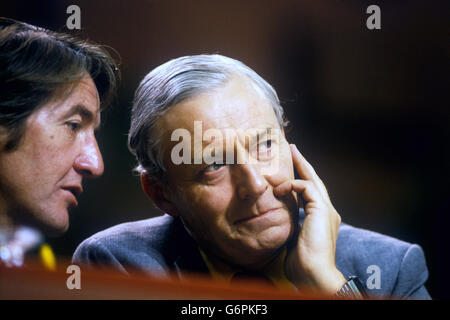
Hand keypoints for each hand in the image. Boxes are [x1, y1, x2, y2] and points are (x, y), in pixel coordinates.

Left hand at [271, 144, 345, 294]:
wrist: (314, 274)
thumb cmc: (302, 263)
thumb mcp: (294, 238)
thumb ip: (291, 225)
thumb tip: (279, 219)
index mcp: (321, 217)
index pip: (311, 191)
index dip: (300, 177)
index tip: (289, 166)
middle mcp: (327, 210)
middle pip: (315, 179)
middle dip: (302, 163)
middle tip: (291, 148)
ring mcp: (326, 209)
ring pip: (312, 179)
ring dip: (294, 170)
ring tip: (278, 164)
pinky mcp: (322, 209)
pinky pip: (306, 187)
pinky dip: (292, 185)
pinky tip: (279, 190)